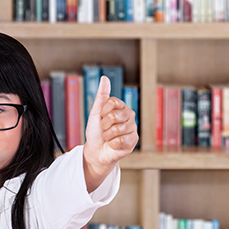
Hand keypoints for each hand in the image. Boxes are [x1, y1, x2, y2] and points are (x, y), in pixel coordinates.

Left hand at [82, 75, 138, 190]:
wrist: (96, 151)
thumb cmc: (95, 132)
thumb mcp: (95, 113)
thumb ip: (101, 96)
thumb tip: (105, 78)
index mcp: (121, 108)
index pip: (114, 102)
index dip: (104, 111)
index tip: (101, 117)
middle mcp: (129, 116)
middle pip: (116, 116)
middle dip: (104, 124)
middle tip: (103, 129)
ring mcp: (132, 128)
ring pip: (118, 129)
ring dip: (108, 135)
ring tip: (108, 137)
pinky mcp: (133, 141)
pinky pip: (121, 140)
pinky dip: (112, 144)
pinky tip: (113, 144)